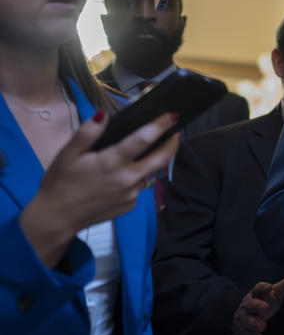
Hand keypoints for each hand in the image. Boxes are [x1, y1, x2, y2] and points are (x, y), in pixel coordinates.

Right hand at [20, 111, 179, 266]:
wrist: (56, 219)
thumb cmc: (60, 183)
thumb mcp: (67, 154)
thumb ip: (87, 133)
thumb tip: (104, 114)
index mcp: (112, 163)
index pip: (144, 139)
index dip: (161, 125)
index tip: (173, 115)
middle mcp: (127, 179)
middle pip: (162, 158)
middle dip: (172, 143)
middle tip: (176, 131)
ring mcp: (132, 194)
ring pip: (150, 173)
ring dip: (152, 161)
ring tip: (148, 150)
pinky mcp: (130, 205)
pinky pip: (140, 186)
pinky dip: (137, 177)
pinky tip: (123, 174)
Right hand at [232, 272, 283, 334]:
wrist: (243, 320)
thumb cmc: (262, 302)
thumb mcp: (274, 293)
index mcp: (256, 294)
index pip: (258, 288)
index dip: (263, 287)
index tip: (269, 287)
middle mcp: (248, 305)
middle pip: (251, 304)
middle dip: (257, 305)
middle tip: (266, 308)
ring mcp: (244, 318)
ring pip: (247, 320)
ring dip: (254, 323)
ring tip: (263, 326)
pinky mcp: (244, 331)